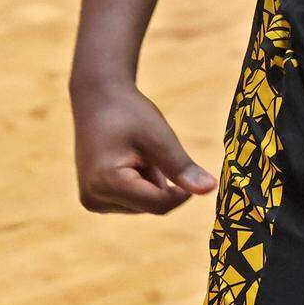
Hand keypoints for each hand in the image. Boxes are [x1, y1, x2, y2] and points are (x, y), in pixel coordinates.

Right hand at [71, 80, 216, 213]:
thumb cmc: (129, 113)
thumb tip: (210, 189)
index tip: (192, 171)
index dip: (182, 192)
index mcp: (106, 184)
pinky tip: (129, 159)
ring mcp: (92, 202)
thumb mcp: (159, 138)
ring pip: (143, 204)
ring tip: (136, 152)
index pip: (158, 204)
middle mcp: (94, 200)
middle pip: (150, 206)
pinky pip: (132, 200)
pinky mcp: (95, 199)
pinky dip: (140, 183)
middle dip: (160, 182)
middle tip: (148, 151)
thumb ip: (181, 167)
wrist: (98, 98)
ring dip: (150, 182)